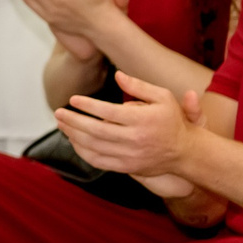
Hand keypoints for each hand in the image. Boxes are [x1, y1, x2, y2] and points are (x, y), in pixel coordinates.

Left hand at [55, 71, 200, 178]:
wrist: (184, 152)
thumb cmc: (171, 120)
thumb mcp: (162, 97)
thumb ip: (139, 86)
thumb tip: (117, 75)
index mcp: (142, 120)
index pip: (108, 113)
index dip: (88, 106)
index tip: (73, 99)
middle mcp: (135, 139)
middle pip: (96, 131)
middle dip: (73, 121)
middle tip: (58, 112)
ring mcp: (129, 156)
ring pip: (94, 147)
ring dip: (73, 136)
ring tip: (62, 124)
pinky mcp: (126, 167)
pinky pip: (98, 161)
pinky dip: (82, 152)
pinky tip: (74, 141)